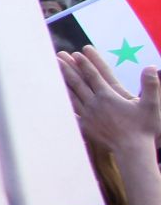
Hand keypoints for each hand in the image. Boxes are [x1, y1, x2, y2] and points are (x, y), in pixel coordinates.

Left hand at [58, 47, 160, 163]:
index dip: (85, 64)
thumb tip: (151, 66)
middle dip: (68, 68)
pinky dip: (63, 103)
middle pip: (78, 82)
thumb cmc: (143, 129)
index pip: (94, 76)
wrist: (132, 150)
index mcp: (108, 97)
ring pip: (72, 95)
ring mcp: (88, 115)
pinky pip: (71, 112)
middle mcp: (94, 104)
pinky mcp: (85, 126)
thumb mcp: (151, 105)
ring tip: (53, 71)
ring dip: (63, 82)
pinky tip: (56, 98)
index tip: (77, 53)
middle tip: (58, 56)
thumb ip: (151, 86)